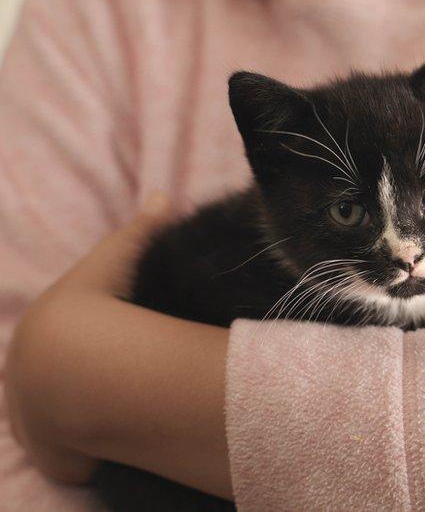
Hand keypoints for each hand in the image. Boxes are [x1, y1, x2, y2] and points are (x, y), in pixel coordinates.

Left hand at [4, 193, 172, 482]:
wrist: (80, 371)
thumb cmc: (97, 310)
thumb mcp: (120, 260)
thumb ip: (142, 231)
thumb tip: (163, 197)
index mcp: (36, 337)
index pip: (58, 342)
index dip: (86, 341)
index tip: (114, 344)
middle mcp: (26, 386)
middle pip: (55, 386)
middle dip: (82, 384)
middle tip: (125, 380)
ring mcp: (39, 429)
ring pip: (64, 426)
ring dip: (88, 423)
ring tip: (127, 414)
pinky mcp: (59, 461)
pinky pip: (79, 460)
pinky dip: (96, 455)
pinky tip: (122, 447)